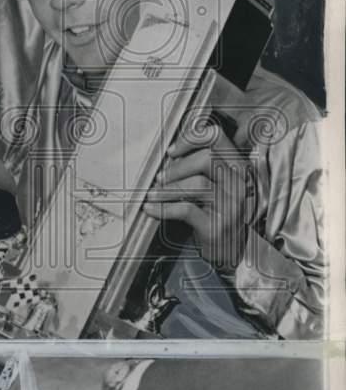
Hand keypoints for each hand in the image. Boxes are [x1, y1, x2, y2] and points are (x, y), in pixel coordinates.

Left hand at [143, 120, 255, 272]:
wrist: (231, 252)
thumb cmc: (219, 214)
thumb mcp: (217, 186)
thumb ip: (202, 167)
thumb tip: (170, 155)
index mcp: (237, 169)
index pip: (218, 138)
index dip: (191, 139)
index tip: (172, 151)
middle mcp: (238, 184)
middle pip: (206, 158)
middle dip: (177, 167)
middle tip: (161, 177)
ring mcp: (230, 206)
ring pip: (197, 183)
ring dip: (167, 188)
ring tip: (153, 194)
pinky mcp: (216, 226)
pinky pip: (187, 210)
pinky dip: (164, 208)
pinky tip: (151, 209)